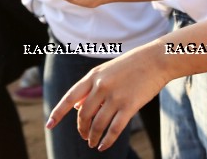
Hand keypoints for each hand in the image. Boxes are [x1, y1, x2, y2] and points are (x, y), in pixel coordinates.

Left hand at [46, 48, 171, 150]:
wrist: (156, 59)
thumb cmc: (131, 65)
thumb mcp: (107, 71)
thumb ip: (91, 88)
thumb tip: (78, 107)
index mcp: (93, 76)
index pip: (70, 97)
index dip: (58, 112)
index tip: (49, 125)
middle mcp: (101, 86)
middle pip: (84, 115)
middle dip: (82, 130)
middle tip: (84, 137)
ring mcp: (115, 96)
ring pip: (98, 125)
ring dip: (93, 138)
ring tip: (93, 144)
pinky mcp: (129, 106)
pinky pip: (114, 129)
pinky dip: (107, 141)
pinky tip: (103, 146)